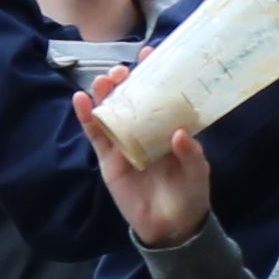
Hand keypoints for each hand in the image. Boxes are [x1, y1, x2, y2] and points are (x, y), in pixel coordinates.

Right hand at [78, 68, 210, 246]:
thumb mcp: (198, 173)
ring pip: (110, 111)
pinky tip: (80, 100)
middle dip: (123, 80)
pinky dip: (87, 117)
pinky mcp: (108, 158)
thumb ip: (191, 154)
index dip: (153, 73)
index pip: (159, 93)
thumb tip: (179, 134)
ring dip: (103, 93)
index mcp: (168, 126)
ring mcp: (124, 141)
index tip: (150, 53)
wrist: (172, 226)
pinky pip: (96, 134)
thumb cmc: (189, 194)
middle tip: (121, 71)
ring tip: (102, 81)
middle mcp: (144, 129)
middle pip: (130, 97)